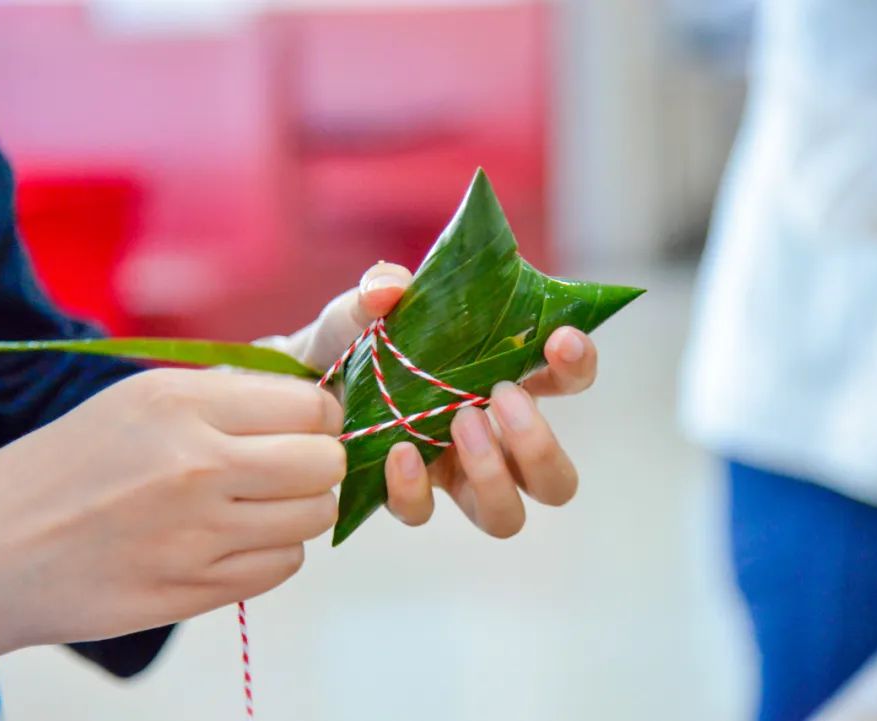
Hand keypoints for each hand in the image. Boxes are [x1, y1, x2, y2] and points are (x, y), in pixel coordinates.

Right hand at [0, 369, 343, 686]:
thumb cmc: (61, 467)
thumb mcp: (135, 400)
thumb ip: (223, 397)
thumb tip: (305, 401)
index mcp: (180, 402)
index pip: (310, 406)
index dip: (318, 418)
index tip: (302, 427)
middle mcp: (197, 465)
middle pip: (324, 463)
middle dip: (318, 464)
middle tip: (288, 468)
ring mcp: (197, 535)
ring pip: (314, 519)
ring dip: (297, 511)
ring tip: (256, 506)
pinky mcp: (193, 591)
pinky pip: (282, 566)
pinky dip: (271, 553)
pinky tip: (232, 542)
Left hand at [275, 263, 596, 538]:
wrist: (300, 381)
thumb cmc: (355, 340)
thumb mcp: (364, 307)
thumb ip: (377, 289)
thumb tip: (391, 288)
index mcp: (503, 380)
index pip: (566, 380)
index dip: (577, 365)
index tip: (561, 340)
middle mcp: (491, 439)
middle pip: (556, 482)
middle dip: (540, 445)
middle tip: (500, 396)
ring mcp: (451, 475)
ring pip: (506, 516)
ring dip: (492, 475)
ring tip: (458, 423)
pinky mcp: (406, 494)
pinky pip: (423, 513)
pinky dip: (415, 489)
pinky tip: (399, 452)